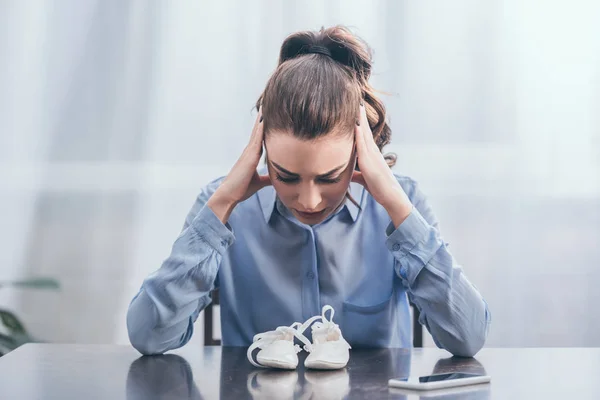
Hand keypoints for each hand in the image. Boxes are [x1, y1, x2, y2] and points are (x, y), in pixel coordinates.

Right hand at [207, 107, 270, 222]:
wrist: (229, 195)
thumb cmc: (241, 189)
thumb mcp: (259, 182)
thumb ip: (267, 178)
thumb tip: (277, 178)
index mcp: (253, 155)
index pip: (262, 137)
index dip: (266, 125)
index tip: (271, 113)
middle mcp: (250, 151)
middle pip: (259, 130)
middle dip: (264, 117)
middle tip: (269, 101)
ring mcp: (249, 152)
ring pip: (258, 131)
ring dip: (262, 118)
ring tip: (267, 104)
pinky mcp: (249, 156)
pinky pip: (257, 139)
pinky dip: (261, 129)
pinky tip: (265, 119)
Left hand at [351, 103, 412, 226]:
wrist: (390, 196)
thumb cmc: (379, 188)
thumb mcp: (363, 178)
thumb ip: (355, 173)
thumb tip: (346, 173)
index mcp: (370, 154)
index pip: (362, 134)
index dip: (358, 121)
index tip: (354, 109)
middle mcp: (372, 151)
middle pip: (364, 128)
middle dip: (360, 115)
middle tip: (356, 99)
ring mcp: (372, 155)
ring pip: (364, 133)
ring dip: (359, 119)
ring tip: (356, 105)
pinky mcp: (369, 162)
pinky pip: (363, 145)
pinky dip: (358, 134)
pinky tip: (354, 125)